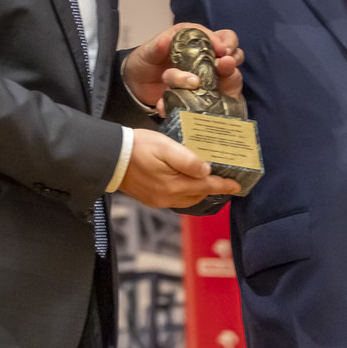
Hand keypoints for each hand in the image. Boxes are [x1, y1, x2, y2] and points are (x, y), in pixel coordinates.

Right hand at [118, 128, 240, 207]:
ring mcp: (158, 200)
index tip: (237, 186)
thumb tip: (206, 170)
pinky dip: (185, 192)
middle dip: (212, 189)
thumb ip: (187, 160)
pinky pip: (174, 199)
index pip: (206, 187)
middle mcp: (168, 197)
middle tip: (224, 180)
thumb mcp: (165, 147)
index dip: (223, 185)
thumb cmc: (138, 147)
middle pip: (198, 196)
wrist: (109, 157)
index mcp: (174, 186)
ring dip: (198, 191)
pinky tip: (185, 182)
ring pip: (186, 199)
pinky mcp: (150, 199)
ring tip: (207, 180)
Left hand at [121, 23, 243, 109]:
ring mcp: (205, 77)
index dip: (224, 42)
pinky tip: (192, 101)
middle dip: (233, 59)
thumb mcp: (147, 52)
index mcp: (195, 41)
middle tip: (227, 65)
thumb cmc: (145, 61)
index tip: (222, 51)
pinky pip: (211, 98)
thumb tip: (165, 41)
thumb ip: (157, 47)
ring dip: (223, 79)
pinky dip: (204, 100)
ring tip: (206, 83)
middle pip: (232, 54)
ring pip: (227, 76)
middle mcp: (205, 58)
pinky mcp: (201, 94)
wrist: (136, 86)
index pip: (220, 36)